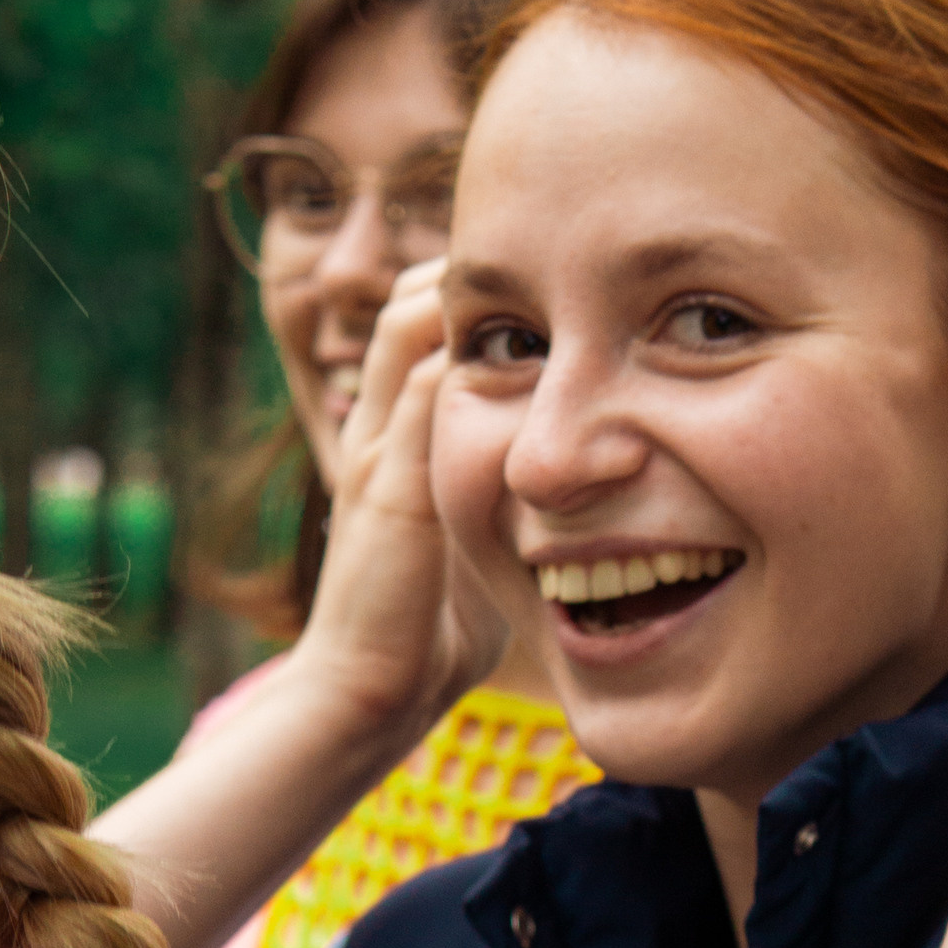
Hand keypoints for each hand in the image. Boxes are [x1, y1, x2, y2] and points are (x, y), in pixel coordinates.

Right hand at [297, 262, 503, 735]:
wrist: (366, 692)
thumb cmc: (428, 632)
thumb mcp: (478, 543)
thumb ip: (508, 500)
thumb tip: (582, 489)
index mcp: (395, 439)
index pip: (420, 326)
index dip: (476, 294)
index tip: (545, 278)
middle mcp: (379, 428)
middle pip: (407, 300)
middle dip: (471, 269)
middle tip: (548, 255)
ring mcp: (378, 450)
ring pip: (408, 324)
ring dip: (465, 291)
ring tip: (531, 275)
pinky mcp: (389, 486)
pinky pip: (422, 387)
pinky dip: (466, 352)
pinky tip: (524, 338)